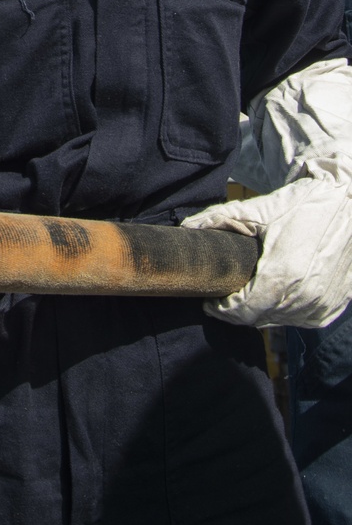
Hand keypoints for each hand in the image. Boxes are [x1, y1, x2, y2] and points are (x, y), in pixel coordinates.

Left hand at [182, 169, 351, 328]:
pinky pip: (302, 319)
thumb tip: (188, 227)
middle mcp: (304, 297)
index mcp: (282, 275)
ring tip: (248, 295)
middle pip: (259, 318)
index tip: (210, 302)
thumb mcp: (258, 209)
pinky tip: (275, 296)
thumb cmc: (301, 204)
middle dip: (238, 311)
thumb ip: (219, 218)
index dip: (222, 310)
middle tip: (225, 298)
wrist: (347, 203)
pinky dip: (285, 312)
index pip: (243, 310)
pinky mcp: (333, 306)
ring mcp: (321, 305)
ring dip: (261, 313)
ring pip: (280, 321)